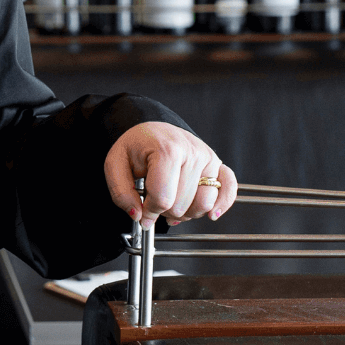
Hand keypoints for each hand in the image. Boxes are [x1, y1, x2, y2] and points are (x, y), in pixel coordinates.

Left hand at [103, 122, 236, 227]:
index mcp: (166, 150)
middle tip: (155, 201)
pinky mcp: (218, 164)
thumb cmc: (136, 146)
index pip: (162, 198)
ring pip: (204, 204)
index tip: (142, 209)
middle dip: (165, 211)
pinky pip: (229, 189)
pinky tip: (211, 213)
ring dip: (187, 212)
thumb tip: (138, 215)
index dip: (149, 211)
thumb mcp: (115, 165)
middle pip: (181, 205)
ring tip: (173, 203)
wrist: (153, 128)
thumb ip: (121, 193)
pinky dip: (222, 204)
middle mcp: (192, 153)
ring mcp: (208, 158)